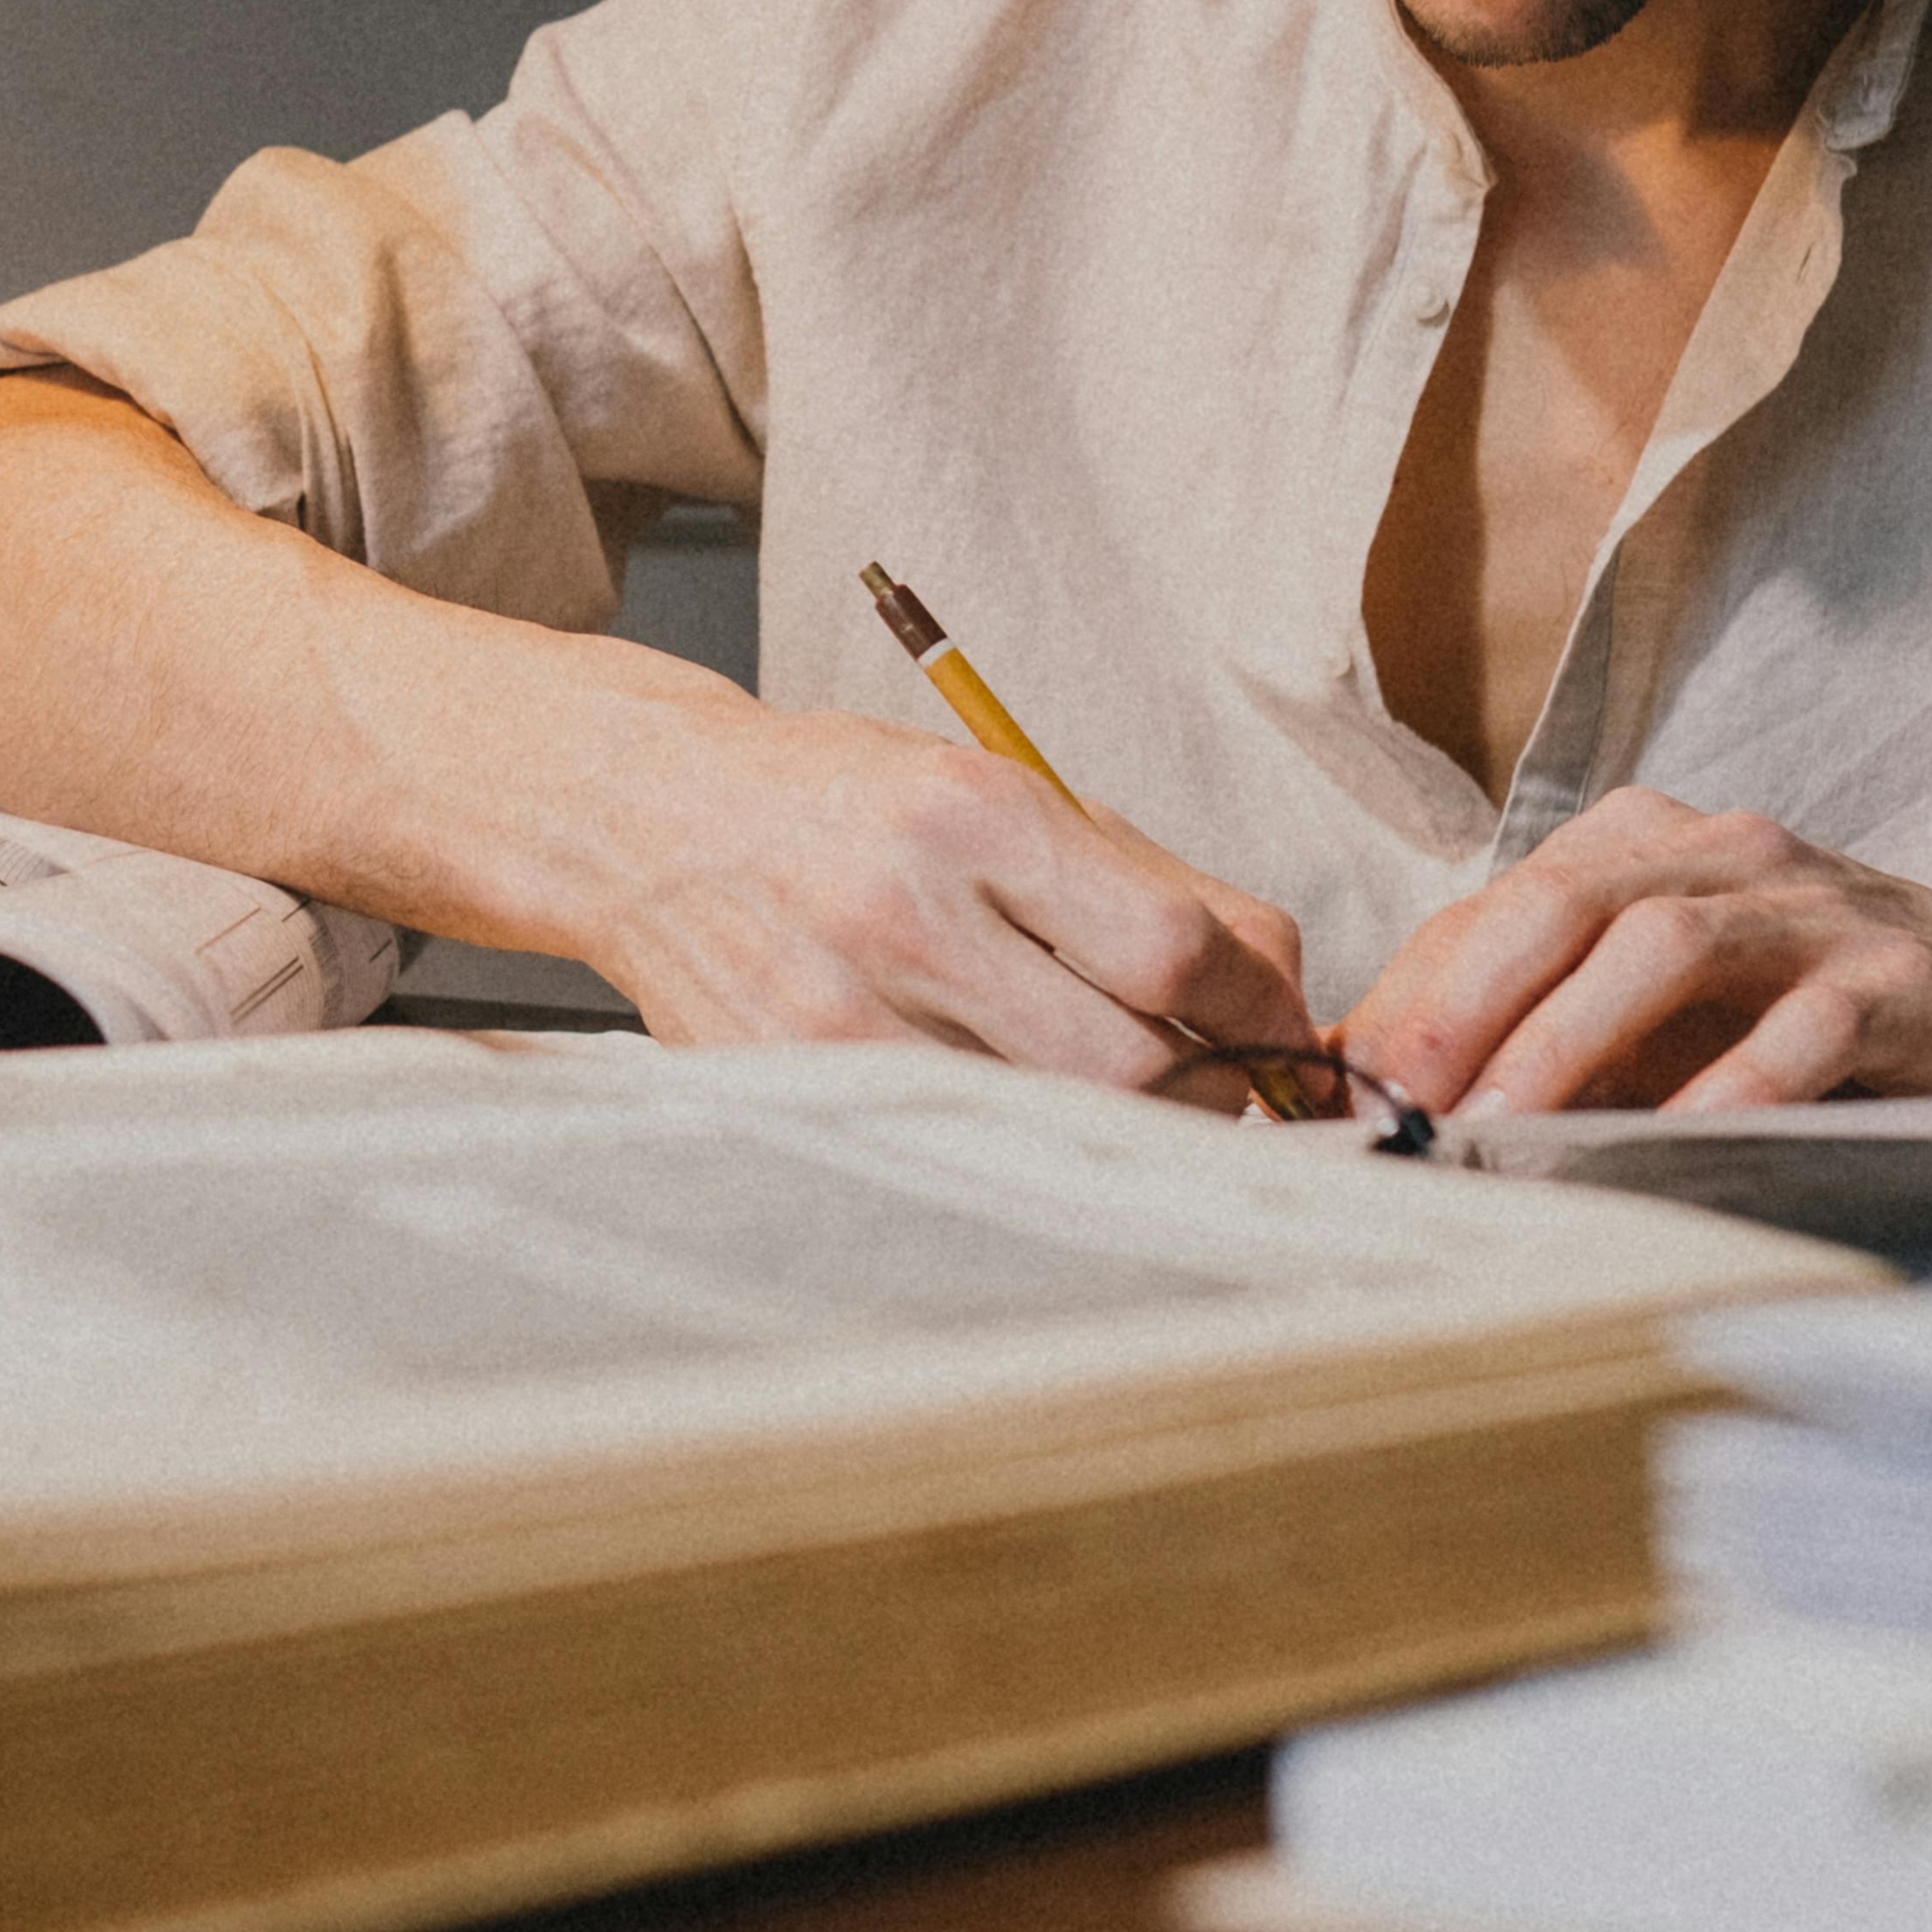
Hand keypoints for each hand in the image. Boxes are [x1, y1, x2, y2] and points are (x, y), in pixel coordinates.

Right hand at [572, 708, 1313, 1090]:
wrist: (655, 817)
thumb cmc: (843, 799)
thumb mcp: (997, 787)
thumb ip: (1143, 876)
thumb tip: (1275, 981)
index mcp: (970, 815)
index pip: (1174, 948)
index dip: (1258, 1002)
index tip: (1276, 1014)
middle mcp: (904, 915)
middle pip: (1127, 1065)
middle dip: (1206, 1085)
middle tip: (1217, 1072)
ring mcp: (840, 1016)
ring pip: (1050, 1123)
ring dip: (1118, 1121)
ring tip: (1120, 1084)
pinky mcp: (795, 1086)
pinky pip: (957, 1145)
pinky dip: (1014, 1136)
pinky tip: (1010, 1095)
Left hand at [1338, 787, 1931, 1113]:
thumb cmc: (1817, 1014)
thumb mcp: (1667, 1017)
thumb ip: (1546, 1036)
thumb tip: (1387, 1093)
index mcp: (1649, 848)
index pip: (1499, 906)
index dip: (1415, 989)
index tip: (1345, 1078)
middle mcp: (1724, 854)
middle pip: (1563, 900)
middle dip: (1467, 997)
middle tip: (1401, 1092)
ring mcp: (1816, 908)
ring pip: (1665, 944)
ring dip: (1571, 1037)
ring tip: (1505, 1122)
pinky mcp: (1903, 979)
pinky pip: (1805, 1024)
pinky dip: (1735, 1081)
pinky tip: (1680, 1136)